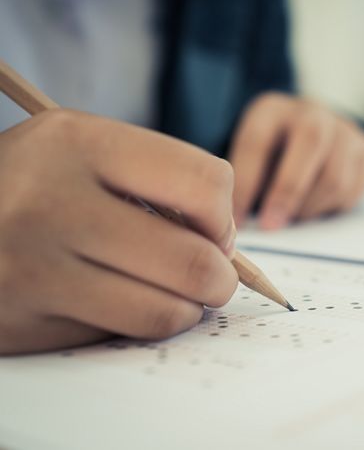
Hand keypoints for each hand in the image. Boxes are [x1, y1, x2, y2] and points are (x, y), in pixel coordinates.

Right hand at [0, 110, 237, 354]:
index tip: (215, 232)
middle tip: (212, 278)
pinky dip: (135, 325)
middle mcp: (50, 202)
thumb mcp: (86, 152)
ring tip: (175, 295)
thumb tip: (227, 247)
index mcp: (78, 142)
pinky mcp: (21, 323)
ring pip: (164, 311)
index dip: (223, 217)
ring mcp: (31, 268)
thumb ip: (158, 181)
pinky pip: (117, 337)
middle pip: (192, 260)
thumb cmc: (36, 183)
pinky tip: (119, 303)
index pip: (204, 183)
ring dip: (186, 309)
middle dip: (220, 278)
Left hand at [229, 93, 363, 229]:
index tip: (237, 219)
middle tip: (271, 226)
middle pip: (311, 141)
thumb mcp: (250, 159)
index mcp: (272, 109)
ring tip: (295, 218)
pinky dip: (333, 208)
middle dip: (288, 191)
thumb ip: (245, 183)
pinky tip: (316, 207)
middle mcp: (313, 112)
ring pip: (336, 176)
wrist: (310, 137)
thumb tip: (237, 224)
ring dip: (311, 207)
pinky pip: (354, 191)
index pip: (258, 141)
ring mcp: (345, 129)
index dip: (246, 184)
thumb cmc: (272, 156)